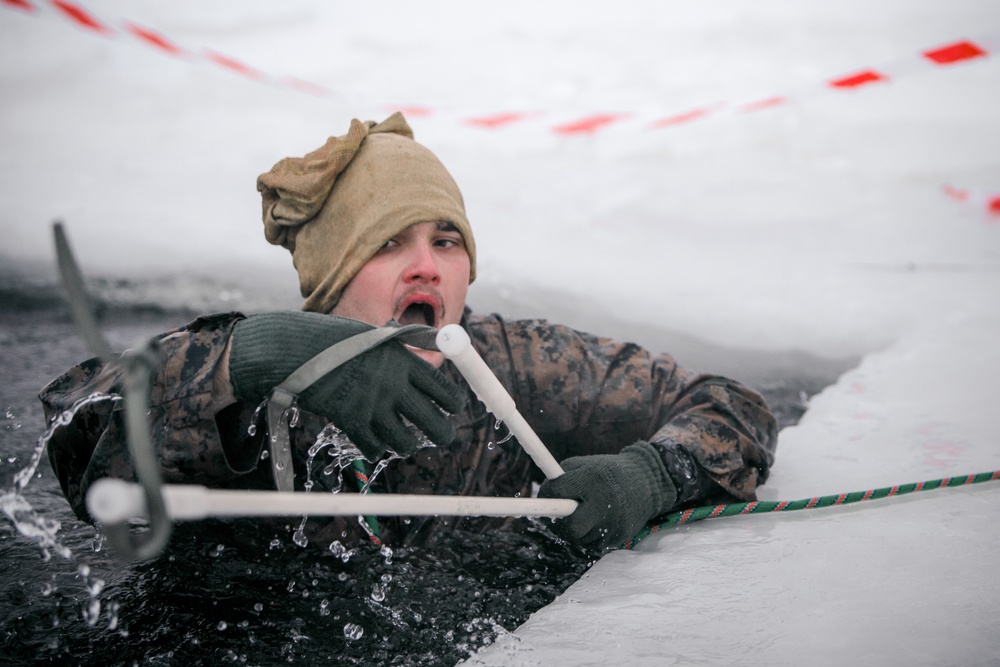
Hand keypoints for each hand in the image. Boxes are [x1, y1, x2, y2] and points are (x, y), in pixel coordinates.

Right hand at [229, 311, 465, 459]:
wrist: (297, 349)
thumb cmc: (334, 338)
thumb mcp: (375, 336)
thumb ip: (400, 350)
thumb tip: (425, 354)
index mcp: (403, 360)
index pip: (442, 387)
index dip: (453, 402)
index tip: (455, 409)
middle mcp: (394, 385)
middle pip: (434, 420)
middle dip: (443, 433)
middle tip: (444, 436)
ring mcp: (374, 406)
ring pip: (406, 442)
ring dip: (408, 445)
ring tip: (407, 443)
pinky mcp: (352, 422)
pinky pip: (375, 448)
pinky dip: (377, 448)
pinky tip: (375, 443)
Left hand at [538, 441, 677, 548]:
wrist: (646, 481)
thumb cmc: (607, 471)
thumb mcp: (584, 464)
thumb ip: (561, 478)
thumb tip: (541, 496)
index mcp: (592, 479)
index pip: (557, 492)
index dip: (546, 495)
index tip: (545, 495)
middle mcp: (604, 502)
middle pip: (570, 528)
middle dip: (561, 524)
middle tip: (560, 516)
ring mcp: (614, 522)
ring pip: (580, 539)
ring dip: (575, 530)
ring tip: (582, 514)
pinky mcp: (620, 536)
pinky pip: (593, 544)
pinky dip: (589, 536)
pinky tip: (596, 522)